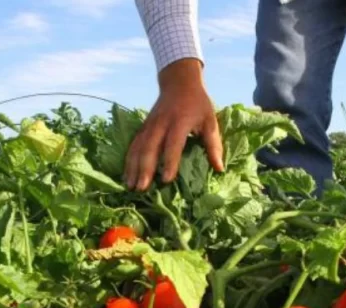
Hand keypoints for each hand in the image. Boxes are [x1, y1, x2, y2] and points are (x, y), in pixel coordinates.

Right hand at [125, 59, 223, 190]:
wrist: (179, 81)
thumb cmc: (198, 103)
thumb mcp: (210, 120)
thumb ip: (213, 145)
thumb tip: (219, 168)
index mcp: (179, 121)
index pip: (173, 144)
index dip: (169, 161)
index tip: (166, 179)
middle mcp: (161, 123)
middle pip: (150, 147)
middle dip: (144, 168)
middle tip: (142, 188)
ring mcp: (150, 125)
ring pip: (138, 147)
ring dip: (132, 167)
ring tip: (131, 186)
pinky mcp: (144, 127)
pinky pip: (134, 144)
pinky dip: (129, 160)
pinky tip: (127, 175)